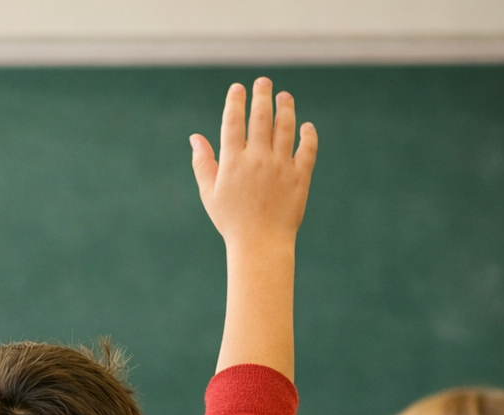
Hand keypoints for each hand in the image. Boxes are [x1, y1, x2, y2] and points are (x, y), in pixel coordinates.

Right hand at [190, 79, 316, 253]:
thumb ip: (203, 163)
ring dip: (286, 108)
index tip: (237, 88)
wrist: (260, 244)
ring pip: (286, 127)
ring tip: (285, 96)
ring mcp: (280, 167)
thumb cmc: (231, 221)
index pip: (233, 122)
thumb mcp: (209, 193)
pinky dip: (308, 135)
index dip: (235, 102)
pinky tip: (306, 126)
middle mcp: (257, 159)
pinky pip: (307, 149)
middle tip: (263, 82)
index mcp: (233, 162)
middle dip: (262, 95)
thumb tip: (195, 137)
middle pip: (261, 117)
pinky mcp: (299, 177)